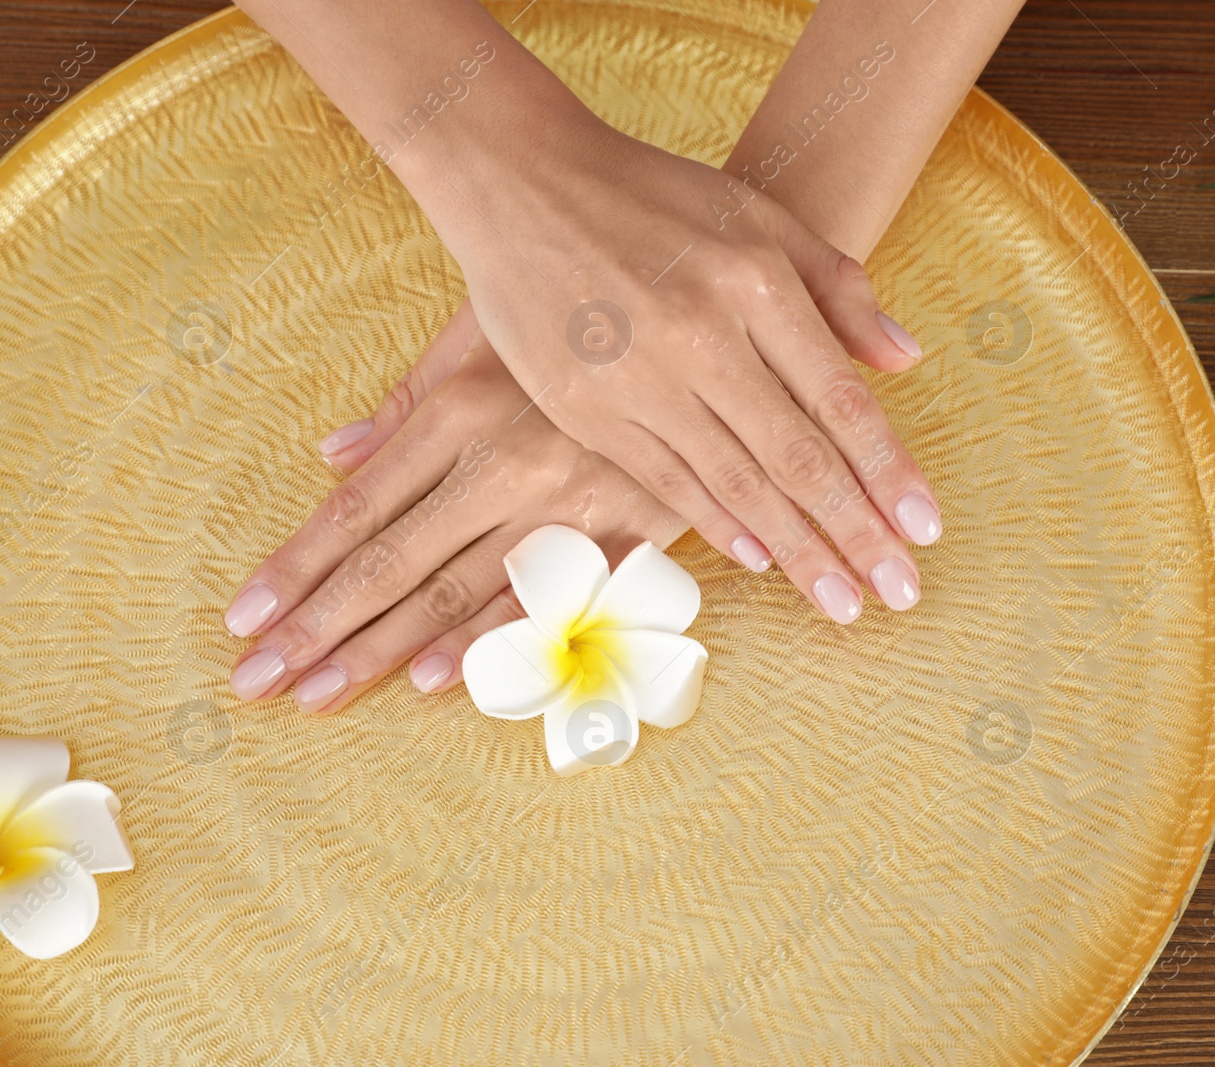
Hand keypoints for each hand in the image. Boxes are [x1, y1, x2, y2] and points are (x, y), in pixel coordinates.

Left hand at [223, 304, 688, 714]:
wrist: (714, 322)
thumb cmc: (588, 322)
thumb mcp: (484, 335)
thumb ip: (408, 402)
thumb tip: (332, 456)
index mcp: (464, 409)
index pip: (359, 507)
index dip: (298, 567)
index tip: (245, 618)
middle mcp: (508, 461)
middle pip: (395, 561)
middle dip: (321, 627)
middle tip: (260, 679)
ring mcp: (573, 503)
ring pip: (462, 591)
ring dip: (386, 649)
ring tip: (322, 693)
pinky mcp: (635, 531)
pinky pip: (555, 598)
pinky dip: (496, 641)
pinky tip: (440, 678)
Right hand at [420, 93, 940, 623]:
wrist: (521, 185)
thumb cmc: (653, 197)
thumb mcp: (758, 216)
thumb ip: (838, 288)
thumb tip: (906, 360)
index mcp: (755, 281)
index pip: (839, 399)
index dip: (887, 470)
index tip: (924, 528)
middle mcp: (702, 334)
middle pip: (796, 456)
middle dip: (855, 532)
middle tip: (900, 592)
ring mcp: (639, 379)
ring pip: (736, 482)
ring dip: (797, 549)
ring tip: (843, 601)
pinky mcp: (587, 410)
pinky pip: (667, 482)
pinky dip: (718, 524)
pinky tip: (761, 560)